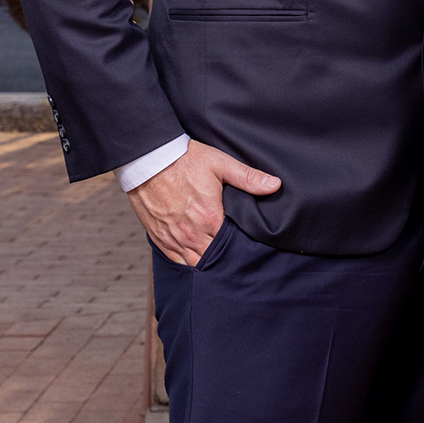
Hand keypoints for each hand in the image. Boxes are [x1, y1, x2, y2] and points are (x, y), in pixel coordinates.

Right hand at [127, 139, 281, 265]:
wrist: (148, 159)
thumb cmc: (184, 160)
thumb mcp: (220, 164)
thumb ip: (248, 178)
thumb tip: (275, 185)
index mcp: (210, 218)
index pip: (232, 245)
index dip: (241, 247)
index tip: (248, 246)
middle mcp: (192, 233)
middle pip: (214, 258)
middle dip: (225, 258)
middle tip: (236, 257)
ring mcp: (173, 237)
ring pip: (195, 263)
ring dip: (206, 262)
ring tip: (218, 261)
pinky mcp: (159, 237)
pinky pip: (176, 260)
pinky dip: (187, 261)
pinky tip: (197, 259)